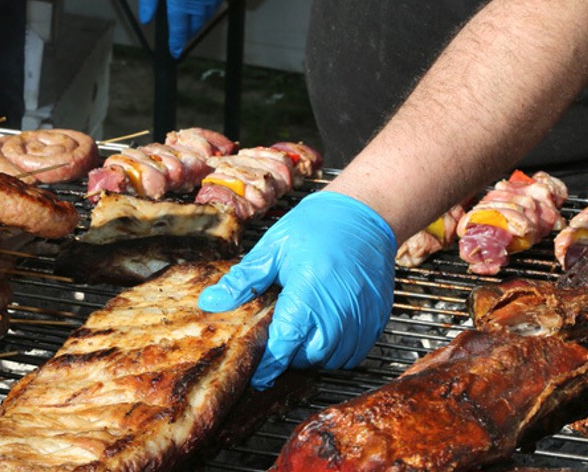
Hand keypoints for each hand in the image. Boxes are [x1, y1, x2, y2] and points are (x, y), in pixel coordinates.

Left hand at [136, 0, 225, 57]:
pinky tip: (205, 5)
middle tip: (178, 37)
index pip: (178, 29)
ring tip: (190, 23)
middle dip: (186, 33)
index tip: (174, 52)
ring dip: (198, 21)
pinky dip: (210, 6)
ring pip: (207, 13)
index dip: (176, 43)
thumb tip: (146, 18)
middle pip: (194, 24)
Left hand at [199, 191, 396, 389]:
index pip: (284, 346)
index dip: (267, 365)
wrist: (365, 213)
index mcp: (307, 294)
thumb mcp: (273, 248)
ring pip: (332, 359)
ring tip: (304, 330)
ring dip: (314, 354)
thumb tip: (210, 302)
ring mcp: (361, 318)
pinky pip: (355, 352)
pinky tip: (326, 329)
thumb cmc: (318, 226)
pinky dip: (338, 349)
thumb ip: (244, 280)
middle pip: (308, 358)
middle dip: (290, 356)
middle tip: (280, 337)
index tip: (256, 375)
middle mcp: (338, 312)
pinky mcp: (376, 320)